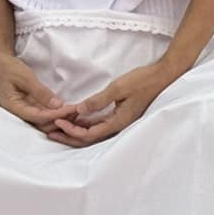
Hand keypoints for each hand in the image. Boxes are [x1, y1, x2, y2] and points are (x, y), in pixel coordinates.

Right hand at [0, 50, 71, 129]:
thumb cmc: (9, 69)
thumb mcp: (25, 77)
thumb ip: (40, 92)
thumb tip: (57, 105)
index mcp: (14, 107)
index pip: (37, 117)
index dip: (55, 115)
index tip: (71, 110)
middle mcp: (18, 113)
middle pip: (41, 124)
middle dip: (59, 120)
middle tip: (76, 113)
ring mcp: (24, 111)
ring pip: (42, 122)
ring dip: (58, 119)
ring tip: (74, 113)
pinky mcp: (29, 107)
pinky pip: (43, 114)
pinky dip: (54, 114)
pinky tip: (66, 111)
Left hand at [46, 57, 184, 146]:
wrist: (163, 76)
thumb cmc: (142, 81)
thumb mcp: (118, 88)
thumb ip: (98, 100)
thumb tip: (79, 109)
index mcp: (118, 122)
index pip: (90, 134)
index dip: (72, 130)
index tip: (58, 122)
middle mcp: (119, 125)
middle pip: (90, 139)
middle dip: (70, 137)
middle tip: (51, 133)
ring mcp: (121, 121)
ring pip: (94, 132)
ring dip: (77, 130)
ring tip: (59, 127)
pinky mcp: (121, 114)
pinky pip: (100, 124)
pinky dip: (87, 123)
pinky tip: (77, 118)